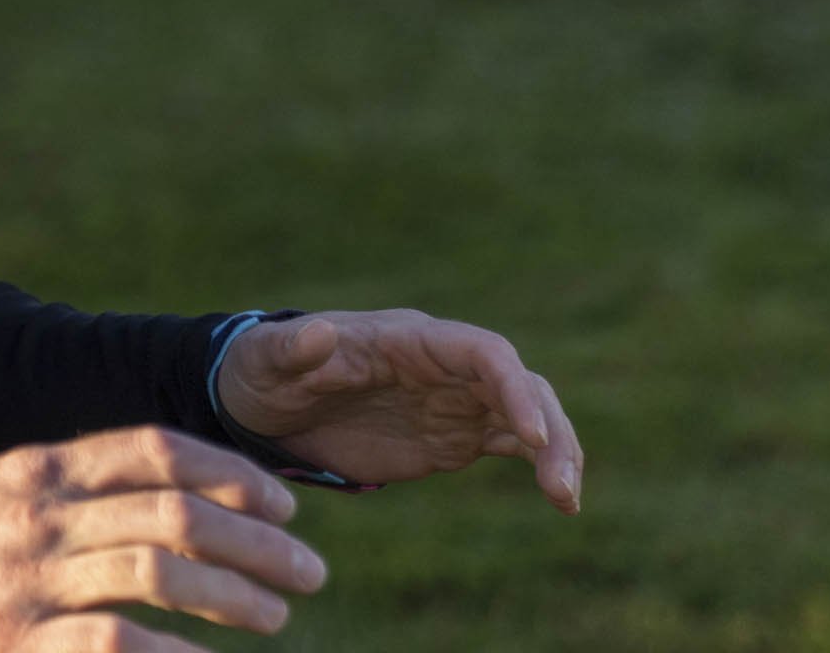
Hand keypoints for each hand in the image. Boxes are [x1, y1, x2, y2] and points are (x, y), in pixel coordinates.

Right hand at [0, 424, 326, 651]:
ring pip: (158, 575)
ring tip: (276, 615)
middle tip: (308, 571)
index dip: (231, 473)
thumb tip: (190, 494)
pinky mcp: (18, 645)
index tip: (284, 504)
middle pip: (174, 514)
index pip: (154, 449)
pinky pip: (121, 643)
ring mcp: (27, 582)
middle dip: (257, 543)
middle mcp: (39, 515)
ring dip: (235, 596)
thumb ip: (84, 487)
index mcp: (42, 467)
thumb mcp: (10, 493)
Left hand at [215, 308, 583, 512]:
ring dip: (556, 448)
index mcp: (405, 339)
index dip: (511, 385)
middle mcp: (440, 364)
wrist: (264, 404)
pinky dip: (541, 464)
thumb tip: (322, 330)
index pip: (480, 351)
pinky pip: (512, 442)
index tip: (529, 432)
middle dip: (547, 424)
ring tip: (566, 498)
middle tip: (561, 482)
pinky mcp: (451, 435)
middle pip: (517, 382)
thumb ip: (294, 348)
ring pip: (526, 413)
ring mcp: (450, 400)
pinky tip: (560, 499)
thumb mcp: (267, 359)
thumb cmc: (263, 370)